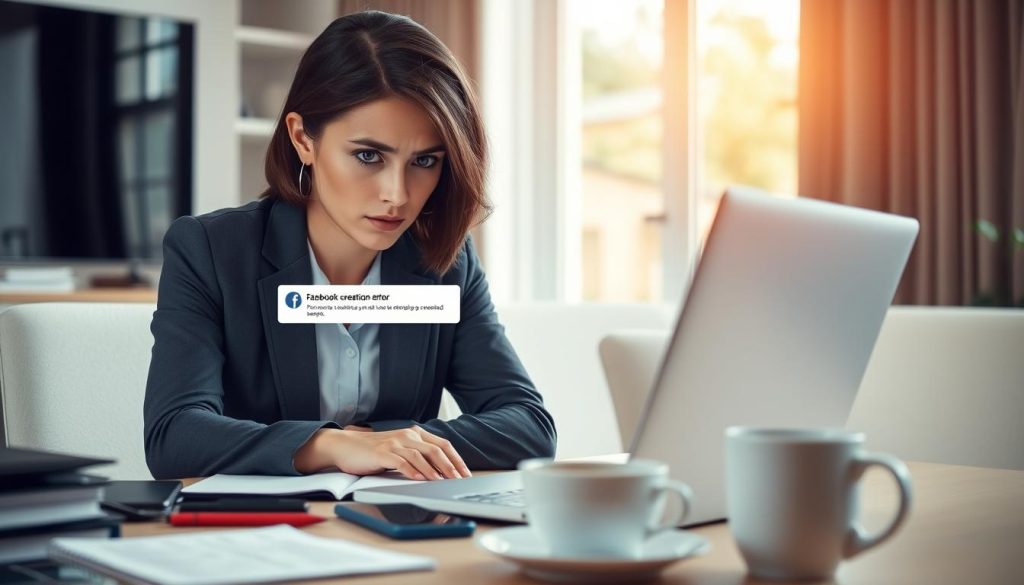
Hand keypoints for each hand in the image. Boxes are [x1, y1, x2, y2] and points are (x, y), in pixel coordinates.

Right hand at [294, 426, 470, 480]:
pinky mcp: (382, 452)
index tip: (465, 473)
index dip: (456, 459)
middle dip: (450, 467)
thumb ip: (417, 455)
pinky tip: (420, 480)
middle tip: (459, 481)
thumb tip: (440, 472)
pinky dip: (413, 471)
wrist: (346, 445)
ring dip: (434, 471)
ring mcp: (395, 443)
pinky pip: (402, 462)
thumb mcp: (399, 449)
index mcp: (415, 434)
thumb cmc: (374, 451)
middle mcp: (407, 435)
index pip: (443, 445)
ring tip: (444, 483)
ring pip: (421, 456)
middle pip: (436, 450)